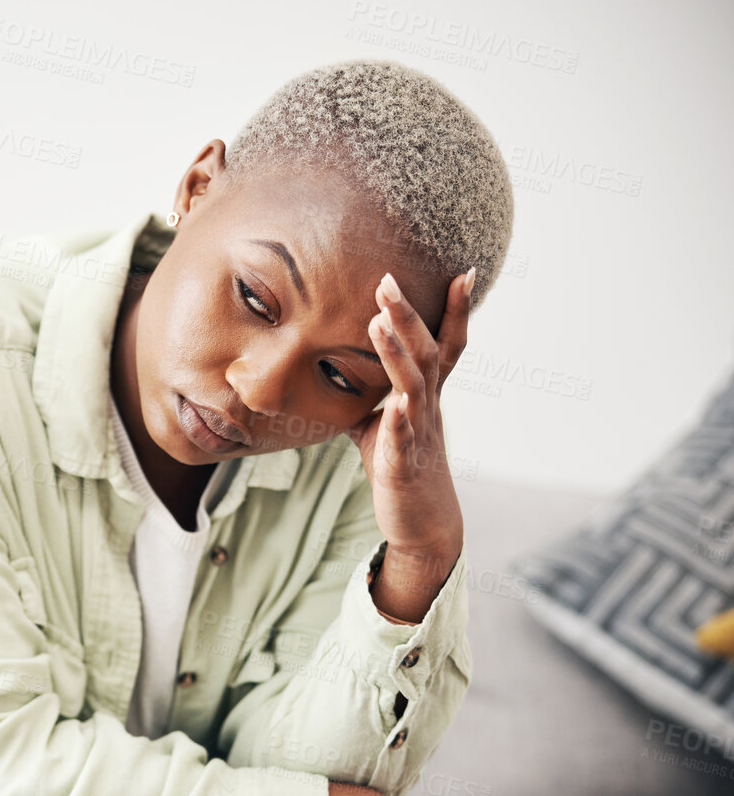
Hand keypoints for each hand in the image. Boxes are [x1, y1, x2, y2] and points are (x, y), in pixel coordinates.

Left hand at [344, 269, 474, 571]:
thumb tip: (332, 370)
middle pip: (427, 354)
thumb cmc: (401, 469)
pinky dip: (397, 421)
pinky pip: (402, 440)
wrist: (424, 525)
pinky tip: (393, 405)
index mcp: (424, 396)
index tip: (464, 270)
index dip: (454, 311)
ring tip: (378, 322)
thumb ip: (363, 397)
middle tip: (388, 278)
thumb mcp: (379, 426)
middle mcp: (427, 409)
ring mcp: (419, 436)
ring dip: (396, 354)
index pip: (446, 346)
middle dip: (409, 316)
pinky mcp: (403, 467)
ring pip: (413, 388)